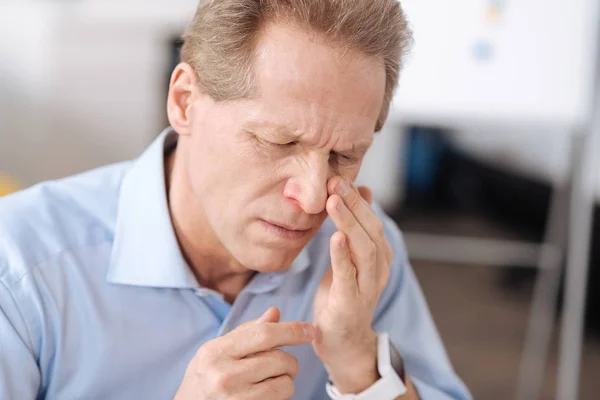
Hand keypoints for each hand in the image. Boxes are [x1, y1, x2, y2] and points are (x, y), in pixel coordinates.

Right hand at [174, 307, 314, 399]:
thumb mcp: (217, 351)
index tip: (309, 330)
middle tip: (281, 366)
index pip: (263, 334)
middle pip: (279, 360)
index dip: (292, 330)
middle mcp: (223, 376)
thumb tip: (275, 313)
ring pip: (285, 384)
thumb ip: (247, 332)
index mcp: (216, 352)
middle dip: (289, 361)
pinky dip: (280, 396)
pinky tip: (264, 395)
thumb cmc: (204, 378)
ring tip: (270, 382)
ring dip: (286, 381)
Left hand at [312, 177, 392, 393]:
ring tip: (334, 201)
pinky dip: (343, 256)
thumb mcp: (350, 257)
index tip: (339, 177)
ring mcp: (368, 287)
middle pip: (371, 230)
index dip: (357, 199)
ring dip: (350, 223)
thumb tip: (363, 191)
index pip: (371, 221)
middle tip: (336, 181)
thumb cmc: (343, 296)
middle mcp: (379, 269)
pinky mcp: (351, 303)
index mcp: (379, 256)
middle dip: (354, 204)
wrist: (343, 342)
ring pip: (365, 249)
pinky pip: (349, 276)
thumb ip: (356, 227)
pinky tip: (335, 237)